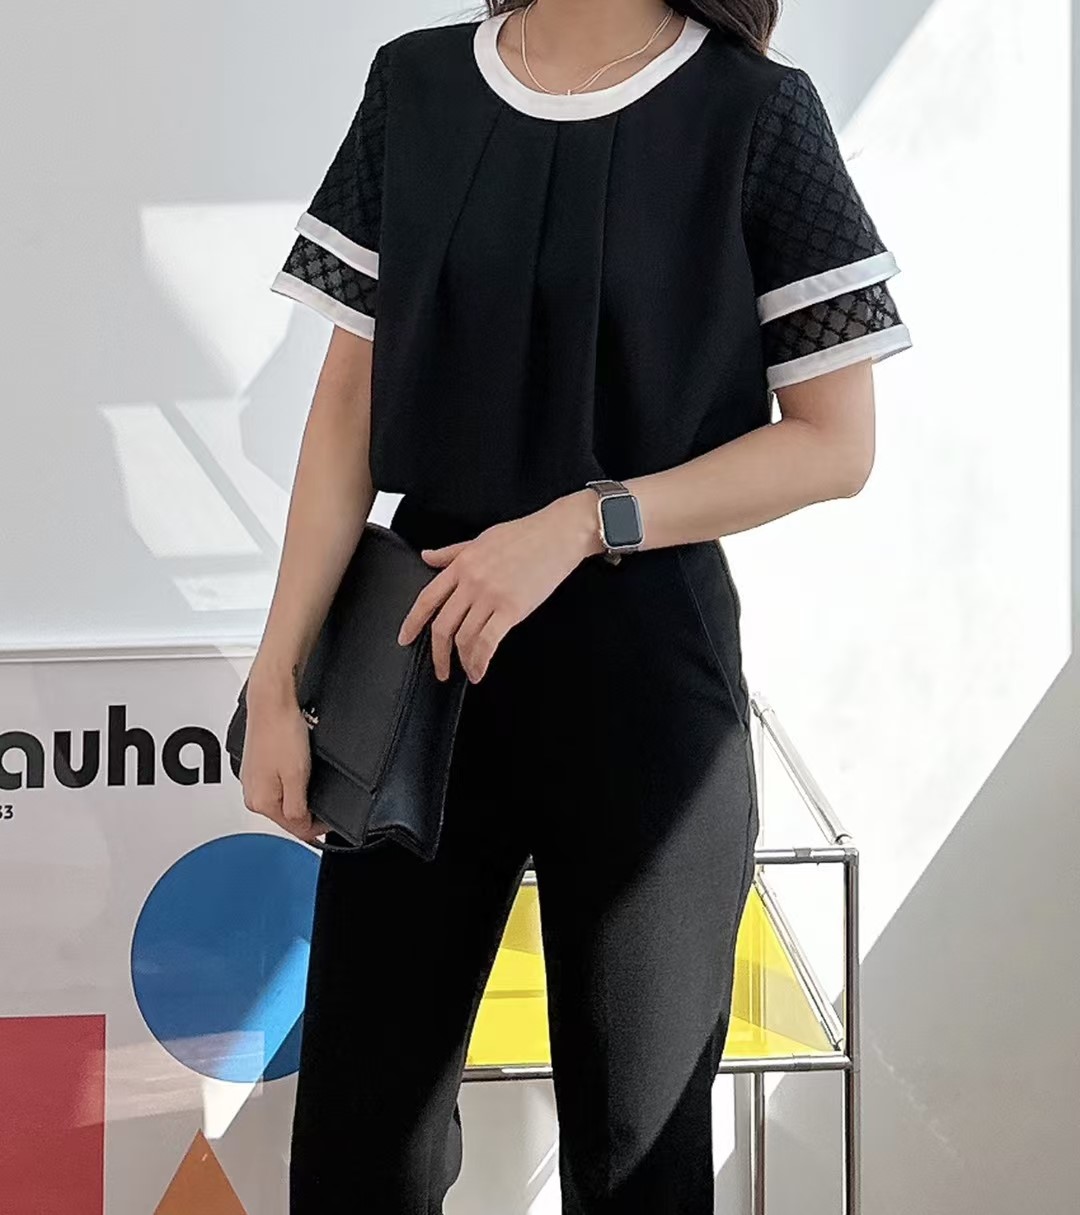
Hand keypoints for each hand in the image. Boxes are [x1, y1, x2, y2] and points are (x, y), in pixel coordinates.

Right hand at [239, 675, 329, 844]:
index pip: (294, 829)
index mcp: (260, 801)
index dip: (318, 828)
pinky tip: (300, 768)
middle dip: (308, 813)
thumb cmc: (282, 731)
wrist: (272, 701)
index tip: (332, 822)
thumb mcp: (297, 777)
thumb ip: (298, 809)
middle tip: (327, 800)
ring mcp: (252, 779)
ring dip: (300, 796)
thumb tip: (303, 830)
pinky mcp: (256, 766)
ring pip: (282, 799)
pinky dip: (291, 782)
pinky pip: (277, 784)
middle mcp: (252, 794)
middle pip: (287, 816)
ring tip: (314, 779)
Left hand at [397, 489, 603, 682]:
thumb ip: (451, 552)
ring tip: (468, 671)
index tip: (405, 639)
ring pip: (465, 638)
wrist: (559, 534)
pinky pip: (488, 642)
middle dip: (437, 654)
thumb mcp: (481, 539)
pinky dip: (480, 662)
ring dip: (463, 661)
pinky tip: (480, 671)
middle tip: (440, 669)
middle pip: (443, 626)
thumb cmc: (526, 534)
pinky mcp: (512, 609)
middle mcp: (471, 582)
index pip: (427, 598)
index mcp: (462, 564)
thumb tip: (427, 557)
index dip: (412, 622)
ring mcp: (490, 596)